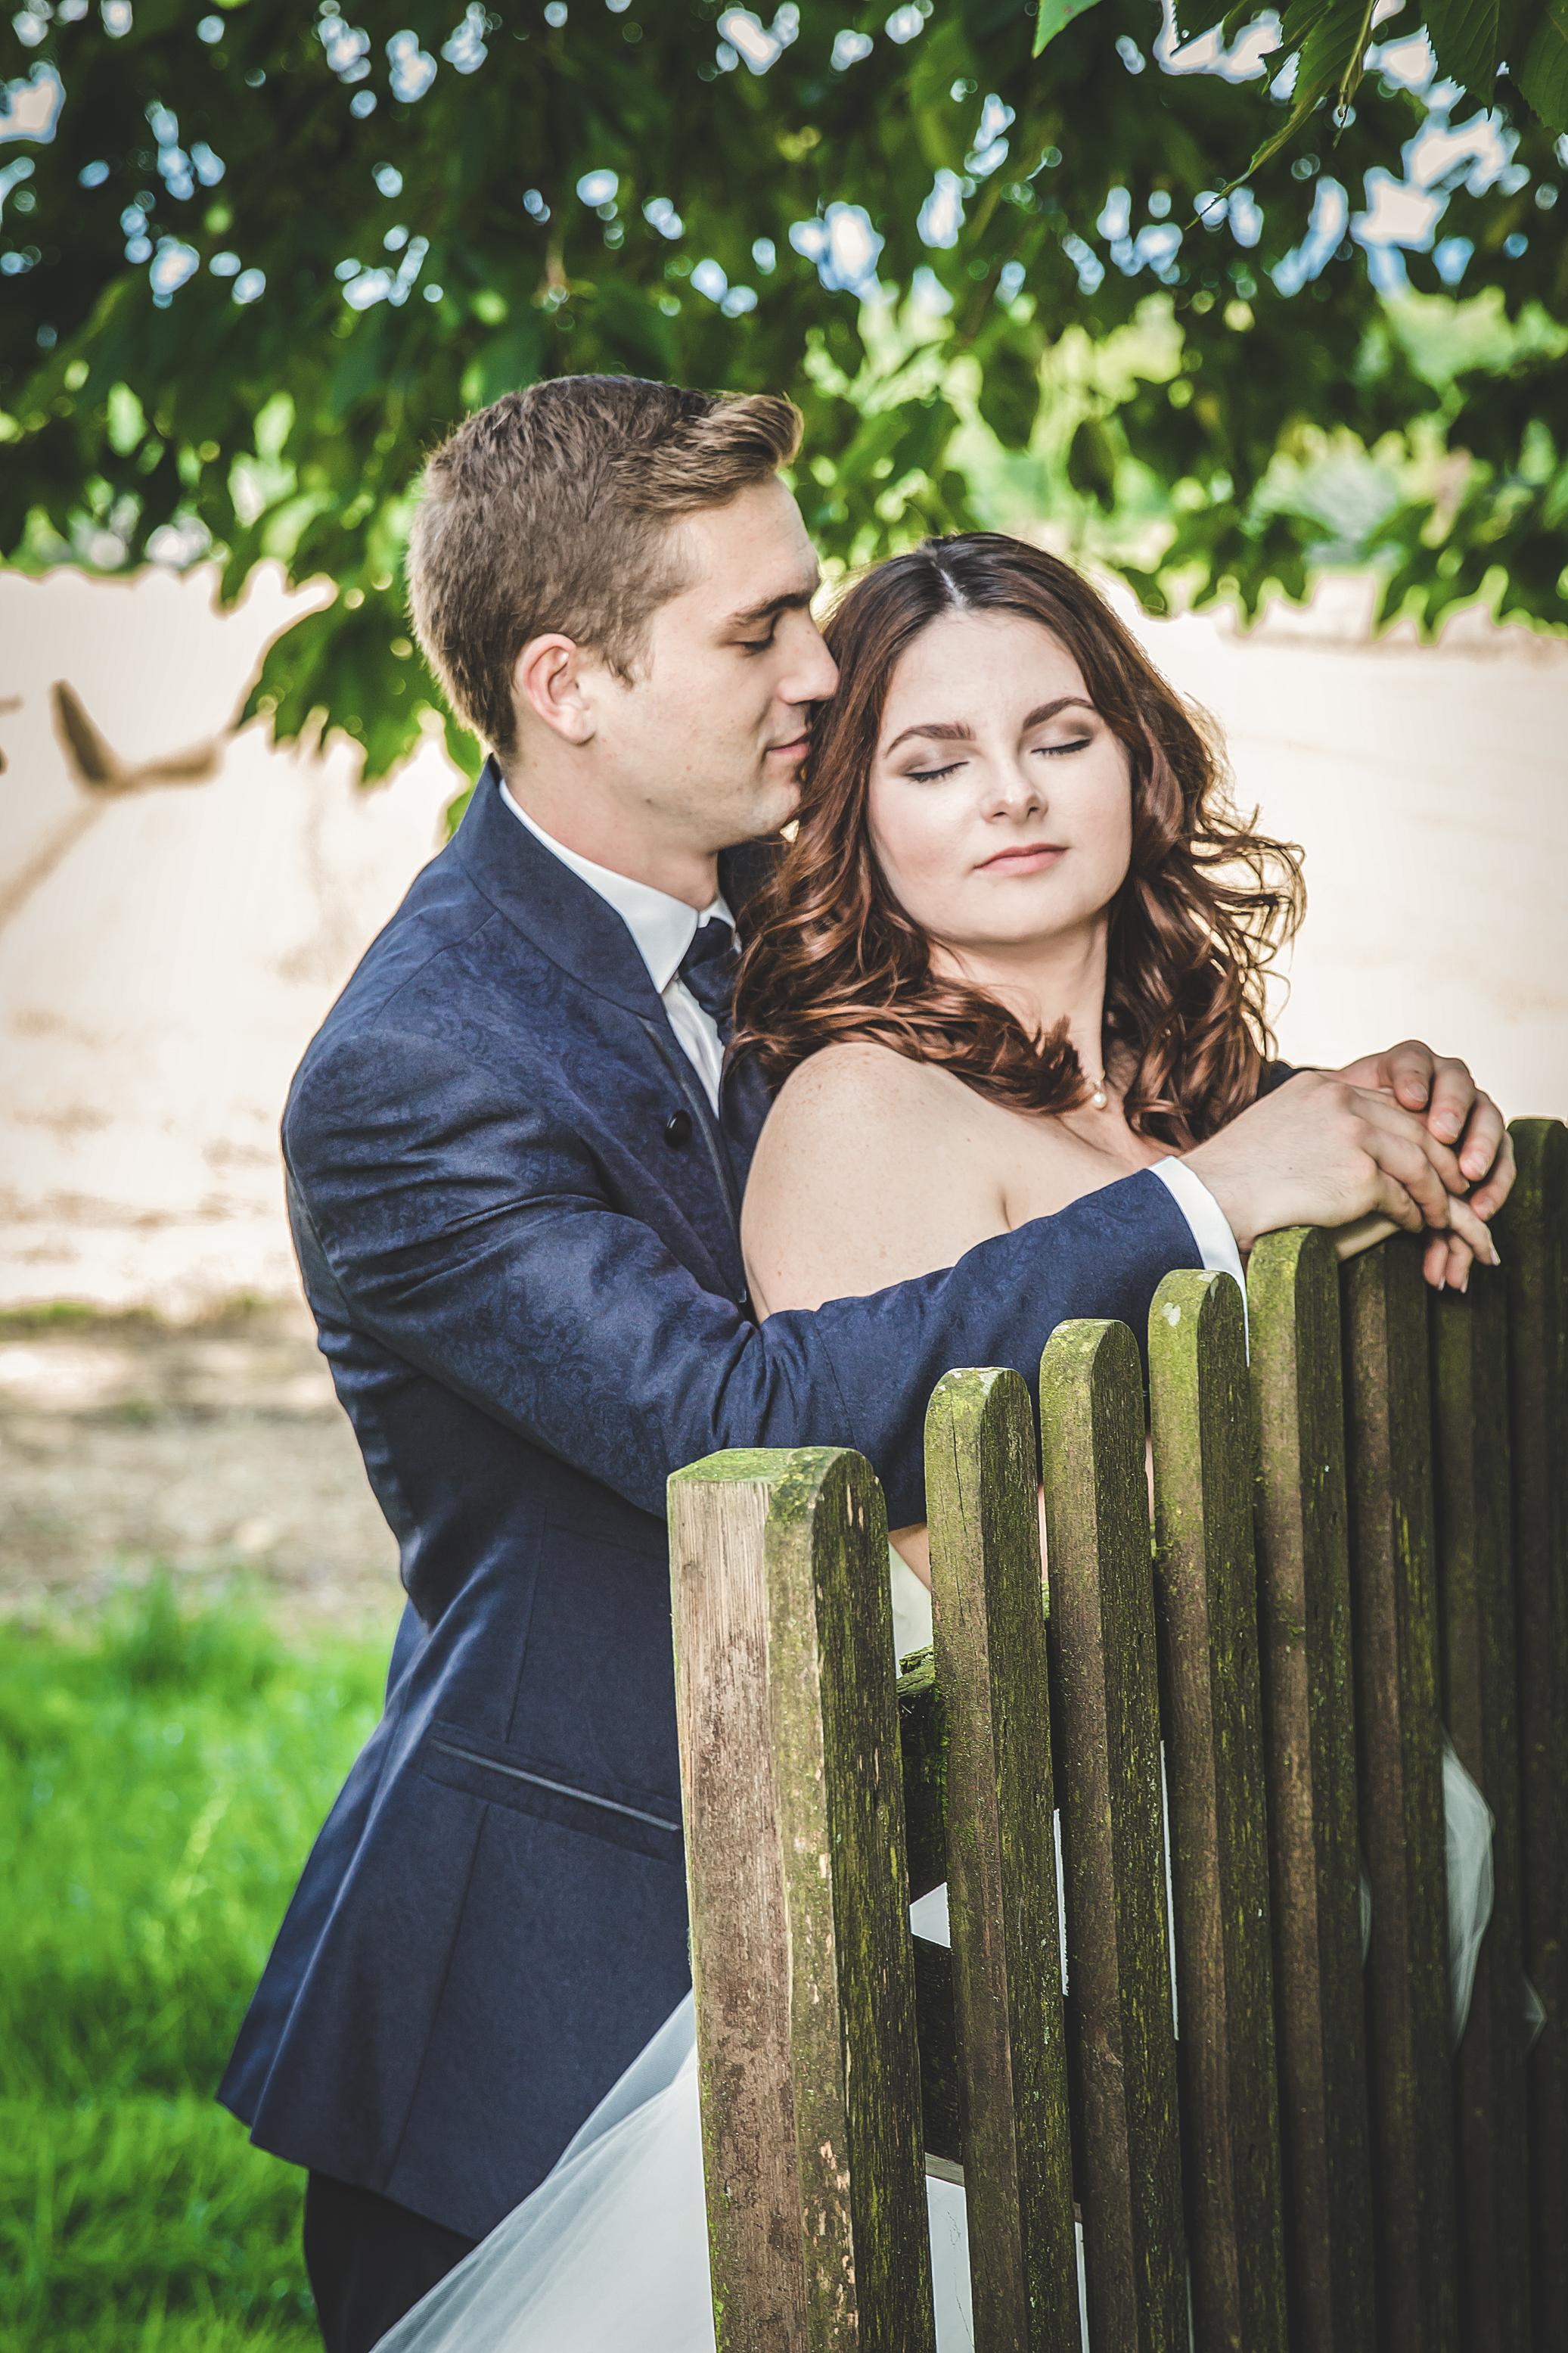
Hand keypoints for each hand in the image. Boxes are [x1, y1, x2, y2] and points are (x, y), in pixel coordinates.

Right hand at [1182, 1070, 1501, 1285]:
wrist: (1210, 1200)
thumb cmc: (1236, 1173)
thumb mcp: (1279, 1124)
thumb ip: (1320, 1122)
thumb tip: (1359, 1143)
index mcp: (1323, 1085)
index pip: (1388, 1101)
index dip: (1417, 1129)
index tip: (1429, 1153)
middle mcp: (1342, 1101)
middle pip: (1415, 1127)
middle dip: (1440, 1159)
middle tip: (1454, 1184)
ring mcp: (1353, 1135)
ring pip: (1419, 1163)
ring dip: (1435, 1193)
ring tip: (1440, 1214)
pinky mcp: (1358, 1176)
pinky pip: (1404, 1196)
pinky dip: (1414, 1215)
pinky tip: (1414, 1226)